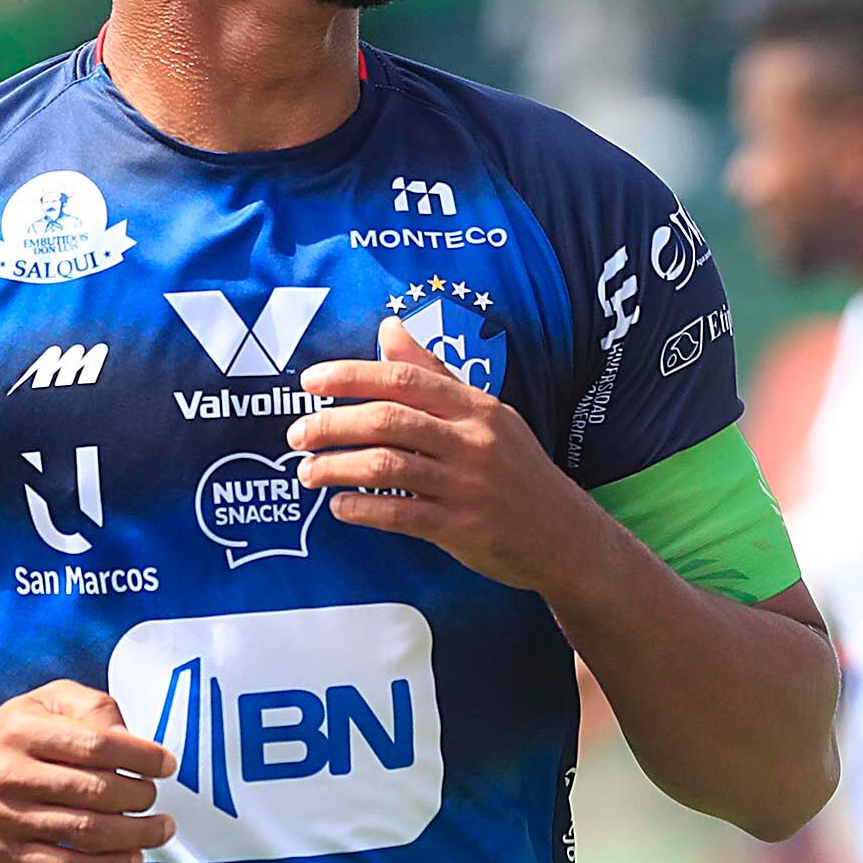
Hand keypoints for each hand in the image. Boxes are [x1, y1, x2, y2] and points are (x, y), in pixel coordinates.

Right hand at [0, 682, 177, 862]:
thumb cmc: (11, 737)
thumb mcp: (43, 701)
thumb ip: (91, 706)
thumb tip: (133, 738)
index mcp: (24, 731)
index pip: (95, 744)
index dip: (140, 756)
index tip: (167, 763)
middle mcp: (11, 774)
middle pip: (94, 791)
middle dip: (139, 796)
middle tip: (156, 796)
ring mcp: (8, 819)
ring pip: (85, 831)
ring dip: (136, 834)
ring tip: (161, 829)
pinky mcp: (9, 855)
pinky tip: (134, 858)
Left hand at [290, 317, 596, 593]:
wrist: (564, 535)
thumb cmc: (517, 469)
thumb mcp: (487, 414)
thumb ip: (434, 372)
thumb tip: (388, 327)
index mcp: (475, 406)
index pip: (404, 378)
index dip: (352, 376)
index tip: (310, 381)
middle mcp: (472, 440)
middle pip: (388, 420)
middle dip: (332, 424)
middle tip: (298, 434)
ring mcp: (467, 485)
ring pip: (387, 466)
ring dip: (337, 467)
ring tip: (308, 472)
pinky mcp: (462, 528)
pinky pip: (400, 513)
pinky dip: (363, 508)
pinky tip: (340, 506)